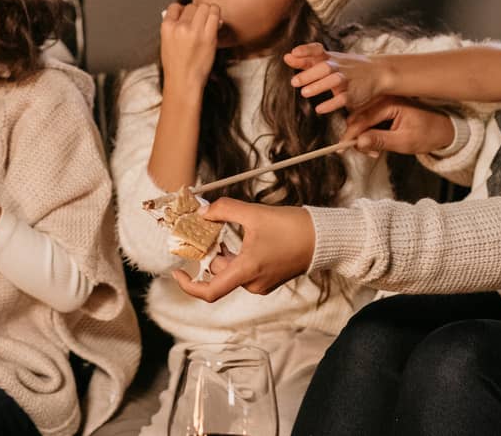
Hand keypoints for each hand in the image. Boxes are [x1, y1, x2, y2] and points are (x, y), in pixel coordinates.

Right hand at [160, 2, 220, 91]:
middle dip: (196, 11)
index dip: (182, 10)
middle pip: (191, 6)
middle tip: (200, 20)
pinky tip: (216, 21)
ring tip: (209, 19)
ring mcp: (195, 31)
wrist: (183, 81)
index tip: (187, 16)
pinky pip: (215, 15)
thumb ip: (174, 27)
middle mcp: (180, 27)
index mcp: (167, 27)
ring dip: (208, 11)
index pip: (175, 7)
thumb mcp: (167, 43)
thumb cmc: (176, 65)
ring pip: (204, 7)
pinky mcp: (209, 36)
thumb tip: (189, 15)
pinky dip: (216, 15)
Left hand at [173, 199, 314, 300]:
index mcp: (246, 271)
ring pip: (231, 270)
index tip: (177, 272)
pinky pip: (243, 270)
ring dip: (223, 253)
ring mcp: (261, 283)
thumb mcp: (254, 213)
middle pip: (219, 273)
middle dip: (210, 252)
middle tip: (204, 230)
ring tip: (220, 230)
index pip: (210, 291)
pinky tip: (236, 238)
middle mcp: (252, 283)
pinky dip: (235, 256)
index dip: (188, 285)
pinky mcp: (269, 279)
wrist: (323, 239)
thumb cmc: (292, 228)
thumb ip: (224, 210)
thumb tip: (202, 212)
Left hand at [285, 44, 388, 114]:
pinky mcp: (354, 94)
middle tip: (294, 82)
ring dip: (319, 86)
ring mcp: (347, 80)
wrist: (378, 72)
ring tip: (304, 93)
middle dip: (309, 74)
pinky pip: (343, 98)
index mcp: (330, 58)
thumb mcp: (328, 60)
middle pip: (324, 67)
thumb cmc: (347, 66)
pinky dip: (331, 104)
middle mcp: (338, 67)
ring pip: (334, 81)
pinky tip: (319, 109)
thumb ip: (307, 60)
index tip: (293, 53)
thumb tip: (286, 57)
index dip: (306, 51)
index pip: (317, 50)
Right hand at [341, 96, 455, 156]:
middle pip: (358, 117)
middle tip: (367, 153)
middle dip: (357, 137)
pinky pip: (368, 118)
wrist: (444, 128)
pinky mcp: (384, 106)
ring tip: (375, 151)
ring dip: (363, 136)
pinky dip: (368, 132)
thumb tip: (358, 142)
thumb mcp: (405, 142)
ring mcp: (384, 101)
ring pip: (361, 119)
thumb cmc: (428, 134)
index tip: (341, 148)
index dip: (350, 135)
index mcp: (390, 103)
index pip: (362, 119)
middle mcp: (384, 98)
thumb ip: (380, 141)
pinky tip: (376, 142)